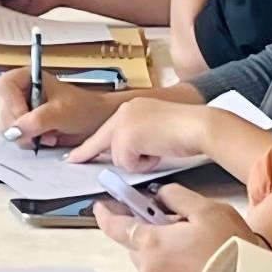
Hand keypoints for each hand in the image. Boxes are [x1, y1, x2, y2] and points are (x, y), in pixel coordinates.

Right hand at [2, 82, 119, 150]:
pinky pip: (18, 137)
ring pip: (9, 127)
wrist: (97, 123)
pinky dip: (31, 142)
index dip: (11, 103)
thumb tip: (15, 130)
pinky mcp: (27, 126)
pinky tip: (47, 139)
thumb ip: (36, 120)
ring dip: (27, 136)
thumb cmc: (83, 109)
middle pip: (4, 110)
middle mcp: (21, 93)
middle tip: (39, 132)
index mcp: (27, 78)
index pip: (4, 86)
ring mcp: (23, 110)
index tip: (25, 118)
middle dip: (21, 125)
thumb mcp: (60, 112)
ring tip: (48, 135)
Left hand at [74, 98, 220, 170]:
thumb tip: (127, 156)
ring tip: (157, 150)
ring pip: (119, 157)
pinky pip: (128, 163)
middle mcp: (124, 111)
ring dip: (139, 161)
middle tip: (73, 162)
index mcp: (131, 108)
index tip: (73, 157)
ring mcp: (124, 122)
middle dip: (91, 154)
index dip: (89, 146)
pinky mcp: (126, 135)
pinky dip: (143, 164)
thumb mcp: (156, 130)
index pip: (106, 130)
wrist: (199, 125)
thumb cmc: (187, 130)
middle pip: (102, 141)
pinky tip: (157, 151)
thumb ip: (138, 138)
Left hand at [103, 188, 247, 271]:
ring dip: (163, 253)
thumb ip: (176, 197)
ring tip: (196, 250)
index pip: (116, 226)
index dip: (107, 214)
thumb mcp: (206, 210)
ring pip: (150, 263)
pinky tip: (197, 268)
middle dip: (150, 232)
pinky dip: (172, 271)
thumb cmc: (230, 253)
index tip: (102, 206)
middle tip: (178, 226)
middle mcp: (148, 269)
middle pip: (137, 244)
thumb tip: (161, 196)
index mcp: (151, 244)